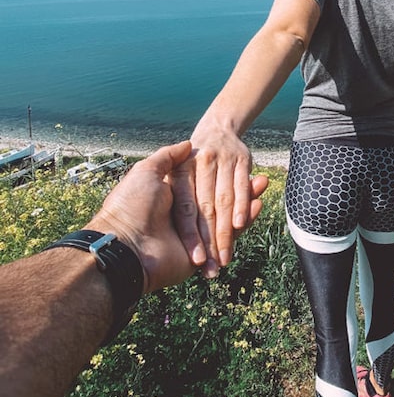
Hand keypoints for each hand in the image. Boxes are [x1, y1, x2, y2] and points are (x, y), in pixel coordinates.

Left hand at [90, 141, 267, 291]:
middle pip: (221, 199)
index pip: (205, 183)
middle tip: (262, 176)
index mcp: (175, 196)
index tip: (237, 159)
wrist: (124, 247)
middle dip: (241, 188)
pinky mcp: (204, 252)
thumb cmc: (129, 206)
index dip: (222, 173)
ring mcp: (196, 235)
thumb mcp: (146, 172)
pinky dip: (245, 217)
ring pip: (229, 213)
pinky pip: (227, 234)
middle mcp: (186, 215)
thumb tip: (187, 144)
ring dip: (248, 200)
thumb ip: (168, 157)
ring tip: (265, 183)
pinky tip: (259, 203)